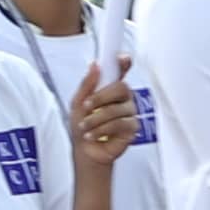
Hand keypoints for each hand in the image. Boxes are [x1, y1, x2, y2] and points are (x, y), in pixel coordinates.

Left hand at [65, 58, 141, 185]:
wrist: (86, 151)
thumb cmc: (83, 126)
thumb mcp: (77, 103)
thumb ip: (87, 84)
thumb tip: (94, 65)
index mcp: (110, 88)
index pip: (120, 70)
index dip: (123, 62)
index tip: (122, 58)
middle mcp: (123, 98)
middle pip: (121, 88)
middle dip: (101, 97)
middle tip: (87, 106)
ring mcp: (129, 112)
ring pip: (117, 108)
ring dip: (96, 118)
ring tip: (86, 126)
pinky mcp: (132, 128)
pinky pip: (119, 124)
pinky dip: (102, 129)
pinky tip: (94, 134)